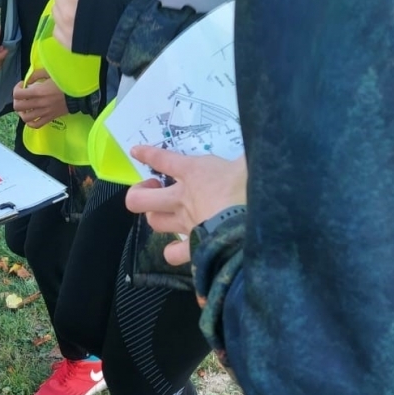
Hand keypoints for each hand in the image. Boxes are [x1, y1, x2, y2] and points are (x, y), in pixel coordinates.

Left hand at [12, 70, 67, 128]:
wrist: (77, 95)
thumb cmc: (64, 82)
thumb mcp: (49, 73)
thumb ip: (36, 75)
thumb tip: (28, 81)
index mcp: (38, 92)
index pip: (17, 94)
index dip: (16, 89)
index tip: (22, 85)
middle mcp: (39, 104)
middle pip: (18, 107)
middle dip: (17, 100)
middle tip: (22, 96)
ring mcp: (44, 113)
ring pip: (25, 118)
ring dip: (22, 112)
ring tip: (25, 107)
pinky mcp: (49, 118)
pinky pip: (36, 125)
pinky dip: (30, 122)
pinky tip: (31, 116)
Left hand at [52, 0, 131, 50]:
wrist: (132, 36)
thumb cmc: (123, 4)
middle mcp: (65, 12)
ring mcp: (64, 29)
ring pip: (55, 7)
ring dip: (64, 2)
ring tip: (80, 4)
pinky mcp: (66, 41)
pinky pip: (56, 26)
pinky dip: (63, 21)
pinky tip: (76, 20)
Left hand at [125, 149, 246, 264]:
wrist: (255, 220)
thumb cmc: (249, 184)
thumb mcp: (248, 160)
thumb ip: (247, 153)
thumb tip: (257, 141)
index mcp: (193, 172)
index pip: (160, 159)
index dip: (146, 154)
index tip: (136, 151)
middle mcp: (182, 198)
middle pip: (139, 199)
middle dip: (139, 194)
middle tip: (153, 189)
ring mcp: (185, 223)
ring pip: (154, 222)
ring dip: (155, 216)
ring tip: (165, 212)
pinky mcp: (195, 245)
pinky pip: (174, 253)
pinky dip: (174, 250)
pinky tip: (180, 246)